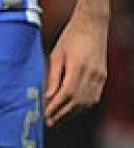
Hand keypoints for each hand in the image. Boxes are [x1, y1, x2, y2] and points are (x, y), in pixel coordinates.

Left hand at [45, 11, 108, 125]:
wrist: (92, 26)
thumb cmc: (71, 37)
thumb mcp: (57, 54)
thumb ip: (53, 75)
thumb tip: (47, 95)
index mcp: (78, 67)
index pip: (65, 94)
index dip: (55, 106)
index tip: (45, 114)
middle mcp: (92, 75)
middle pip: (76, 101)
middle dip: (62, 113)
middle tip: (49, 122)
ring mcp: (100, 77)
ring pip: (86, 102)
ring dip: (72, 112)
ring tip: (57, 118)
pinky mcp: (103, 78)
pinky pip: (93, 97)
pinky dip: (82, 106)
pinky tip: (72, 108)